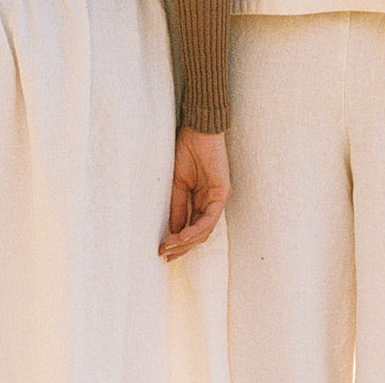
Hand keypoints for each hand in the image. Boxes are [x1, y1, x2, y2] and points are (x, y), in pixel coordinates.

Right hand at [160, 127, 229, 260]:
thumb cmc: (186, 150)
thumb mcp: (176, 184)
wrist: (197, 130)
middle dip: (181, 246)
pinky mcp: (222, 192)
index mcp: (200, 200)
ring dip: (186, 241)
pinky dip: (196, 229)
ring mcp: (218, 199)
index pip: (191, 228)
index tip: (162, 251)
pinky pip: (210, 218)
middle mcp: (211, 202)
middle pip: (199, 234)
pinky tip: (182, 235)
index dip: (178, 242)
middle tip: (164, 254)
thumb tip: (172, 231)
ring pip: (204, 230)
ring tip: (169, 246)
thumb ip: (177, 207)